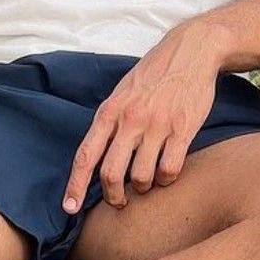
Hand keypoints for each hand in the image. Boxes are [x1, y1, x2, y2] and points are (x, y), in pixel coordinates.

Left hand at [62, 31, 218, 212]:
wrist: (190, 51)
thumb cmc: (154, 74)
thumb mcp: (123, 92)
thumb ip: (110, 121)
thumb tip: (95, 156)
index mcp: (111, 110)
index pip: (86, 155)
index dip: (75, 185)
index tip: (70, 208)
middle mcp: (130, 119)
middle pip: (110, 174)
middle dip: (113, 197)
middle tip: (119, 202)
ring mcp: (157, 125)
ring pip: (141, 177)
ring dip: (143, 188)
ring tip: (147, 182)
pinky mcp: (183, 129)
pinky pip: (169, 169)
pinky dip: (166, 179)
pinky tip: (167, 174)